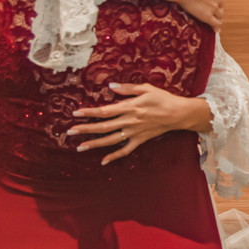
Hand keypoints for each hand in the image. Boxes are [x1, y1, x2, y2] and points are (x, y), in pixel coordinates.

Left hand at [68, 82, 212, 164]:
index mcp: (129, 107)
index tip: (75, 113)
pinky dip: (114, 156)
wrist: (179, 114)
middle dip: (85, 129)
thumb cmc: (163, 99)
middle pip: (103, 127)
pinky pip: (125, 150)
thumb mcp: (146, 88)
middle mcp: (129, 121)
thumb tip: (111, 87)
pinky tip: (103, 161)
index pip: (104, 111)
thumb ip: (127, 89)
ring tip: (79, 147)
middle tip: (70, 132)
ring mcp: (134, 133)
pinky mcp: (140, 140)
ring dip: (94, 144)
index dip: (89, 112)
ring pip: (110, 140)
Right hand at [173, 0, 224, 29]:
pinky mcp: (207, 16)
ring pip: (220, 15)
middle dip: (217, 7)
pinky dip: (216, 27)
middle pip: (221, 4)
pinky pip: (215, 23)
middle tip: (211, 9)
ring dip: (218, 17)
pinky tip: (215, 30)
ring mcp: (214, 7)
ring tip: (215, 20)